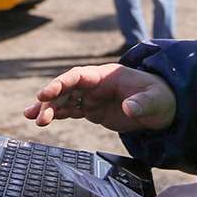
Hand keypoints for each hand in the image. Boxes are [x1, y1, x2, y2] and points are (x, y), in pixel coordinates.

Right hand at [23, 63, 174, 132]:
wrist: (162, 109)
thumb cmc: (159, 98)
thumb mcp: (154, 100)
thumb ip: (142, 103)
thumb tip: (129, 108)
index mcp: (106, 75)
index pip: (78, 75)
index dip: (61, 83)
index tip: (46, 93)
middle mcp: (95, 84)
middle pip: (66, 88)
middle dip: (50, 99)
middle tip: (37, 114)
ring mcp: (92, 97)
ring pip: (64, 100)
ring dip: (48, 109)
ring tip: (34, 120)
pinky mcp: (92, 110)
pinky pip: (70, 110)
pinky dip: (56, 115)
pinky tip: (43, 121)